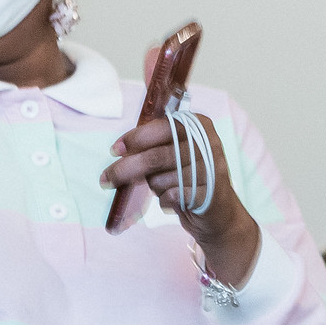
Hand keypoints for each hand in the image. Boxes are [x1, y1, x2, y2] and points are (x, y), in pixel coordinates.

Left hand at [100, 113, 261, 285]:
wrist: (219, 214)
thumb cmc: (190, 176)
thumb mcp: (177, 148)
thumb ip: (156, 134)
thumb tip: (129, 110)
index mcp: (199, 125)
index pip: (162, 127)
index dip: (136, 138)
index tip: (115, 149)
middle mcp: (207, 144)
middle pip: (156, 156)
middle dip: (126, 169)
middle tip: (106, 179)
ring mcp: (211, 170)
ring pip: (161, 179)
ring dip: (153, 187)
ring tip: (161, 187)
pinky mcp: (210, 194)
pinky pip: (171, 197)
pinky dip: (164, 202)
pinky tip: (171, 201)